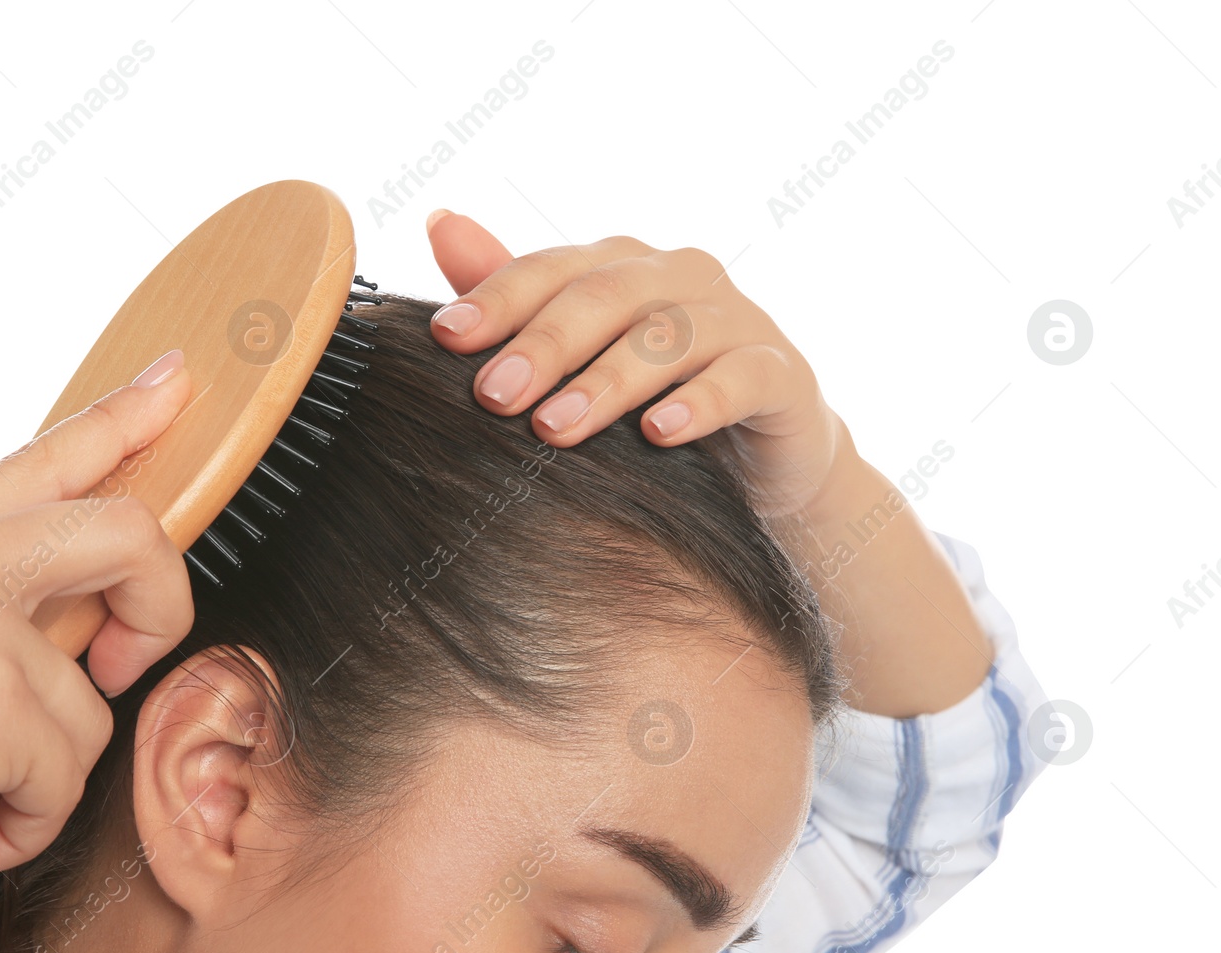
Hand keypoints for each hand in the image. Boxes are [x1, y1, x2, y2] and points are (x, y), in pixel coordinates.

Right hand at [0, 352, 194, 947]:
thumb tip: (85, 621)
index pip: (43, 456)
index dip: (123, 418)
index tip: (172, 382)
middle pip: (124, 529)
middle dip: (163, 603)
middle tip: (127, 661)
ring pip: (91, 699)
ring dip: (40, 776)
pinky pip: (68, 775)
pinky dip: (24, 825)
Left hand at [425, 210, 855, 517]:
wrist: (760, 464)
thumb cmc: (651, 402)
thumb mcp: (577, 357)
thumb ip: (514, 298)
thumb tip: (439, 221)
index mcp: (621, 267)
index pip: (550, 270)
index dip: (497, 298)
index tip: (443, 336)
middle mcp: (680, 277)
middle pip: (604, 296)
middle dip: (543, 345)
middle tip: (492, 396)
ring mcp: (737, 319)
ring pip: (667, 337)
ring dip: (607, 382)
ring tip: (555, 428)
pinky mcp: (781, 373)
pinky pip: (741, 378)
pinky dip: (700, 402)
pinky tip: (660, 434)